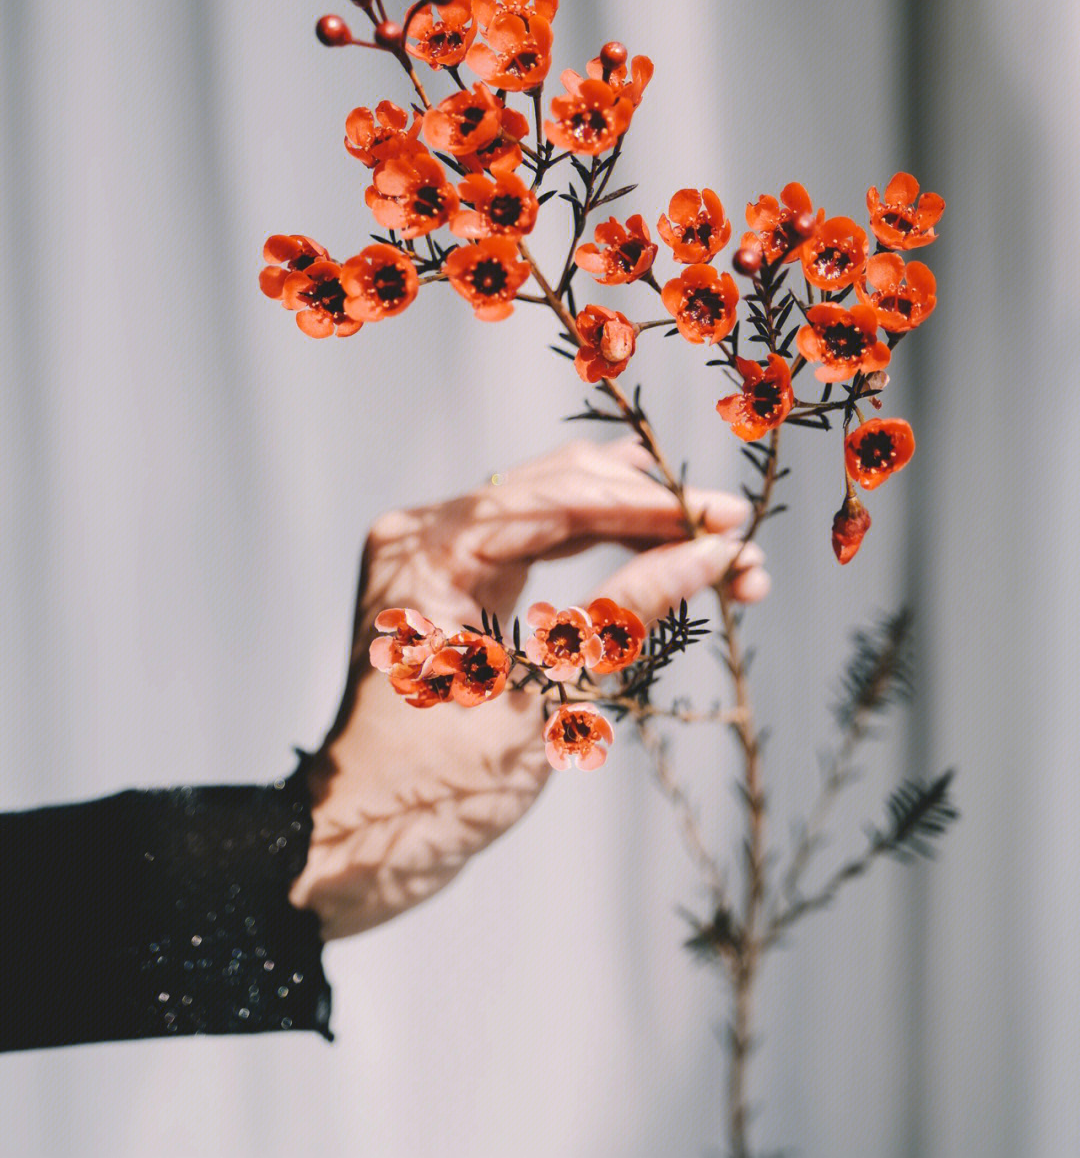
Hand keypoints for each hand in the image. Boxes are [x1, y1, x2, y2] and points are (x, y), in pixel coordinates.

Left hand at [288, 436, 768, 939]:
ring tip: (724, 563)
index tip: (731, 523)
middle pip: (562, 488)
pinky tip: (667, 564)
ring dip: (640, 530)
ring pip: (560, 509)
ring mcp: (440, 553)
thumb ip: (622, 617)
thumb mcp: (539, 702)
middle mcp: (427, 532)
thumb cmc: (428, 791)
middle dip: (655, 514)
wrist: (350, 846)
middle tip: (740, 546)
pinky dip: (605, 554)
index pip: (558, 498)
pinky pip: (542, 544)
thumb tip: (711, 555)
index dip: (652, 507)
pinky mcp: (457, 579)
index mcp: (428, 551)